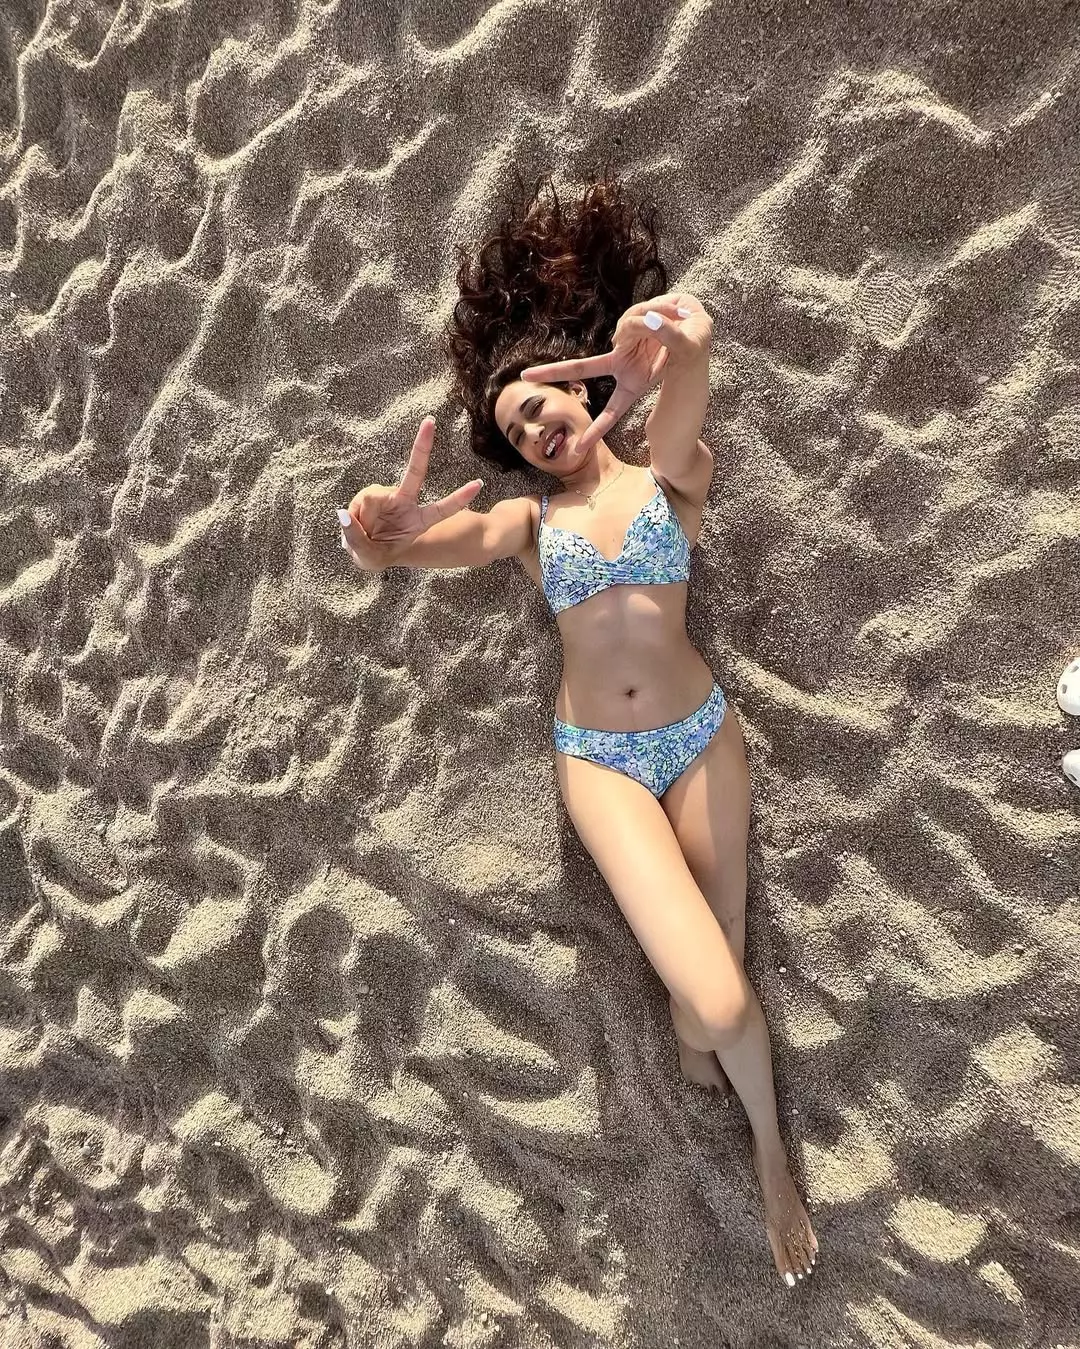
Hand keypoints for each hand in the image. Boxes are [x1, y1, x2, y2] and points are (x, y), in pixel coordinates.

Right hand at [338, 417, 483, 569]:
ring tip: (362, 532)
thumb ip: (357, 539)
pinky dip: (353, 515)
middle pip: (415, 472)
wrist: (361, 548)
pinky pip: (360, 500)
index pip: (442, 509)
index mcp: (418, 521)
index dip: (459, 498)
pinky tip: (355, 522)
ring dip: (362, 518)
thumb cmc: (375, 554)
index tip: (478, 484)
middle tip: (430, 421)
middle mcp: (405, 502)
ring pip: (372, 497)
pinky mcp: (372, 494)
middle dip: (422, 446)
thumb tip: (343, 513)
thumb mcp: (369, 558)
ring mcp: (388, 495)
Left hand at [519, 293, 711, 455]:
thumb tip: (648, 319)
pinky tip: (671, 309)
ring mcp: (620, 347)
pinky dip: (651, 311)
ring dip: (651, 319)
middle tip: (524, 376)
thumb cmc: (693, 349)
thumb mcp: (686, 349)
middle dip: (553, 371)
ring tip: (675, 318)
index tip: (578, 450)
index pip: (612, 411)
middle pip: (582, 368)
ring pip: (624, 327)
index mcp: (633, 384)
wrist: (695, 327)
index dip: (596, 430)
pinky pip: (632, 316)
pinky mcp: (625, 327)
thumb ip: (667, 334)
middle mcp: (621, 365)